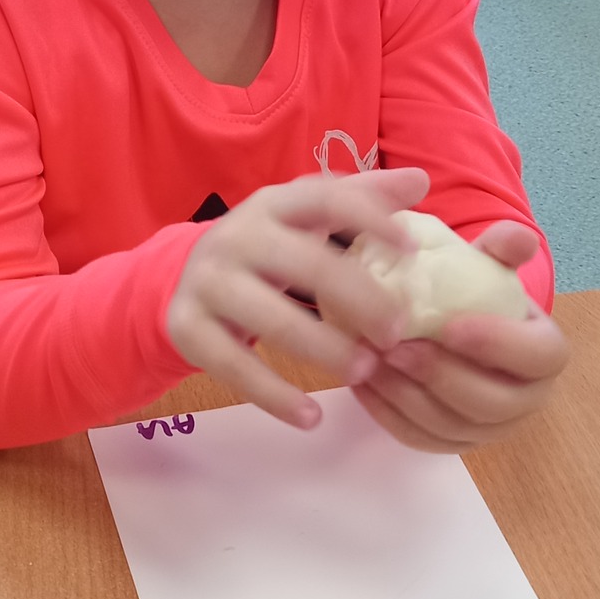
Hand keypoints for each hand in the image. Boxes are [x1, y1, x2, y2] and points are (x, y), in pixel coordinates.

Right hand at [165, 168, 432, 428]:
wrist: (181, 278)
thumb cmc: (266, 249)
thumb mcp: (304, 219)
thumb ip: (360, 200)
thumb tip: (418, 180)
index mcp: (273, 204)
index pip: (325, 199)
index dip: (369, 218)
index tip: (412, 249)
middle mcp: (237, 236)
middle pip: (306, 264)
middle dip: (359, 299)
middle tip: (398, 333)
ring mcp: (208, 283)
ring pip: (272, 320)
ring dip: (324, 350)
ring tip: (366, 372)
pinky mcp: (188, 328)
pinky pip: (235, 367)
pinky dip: (275, 396)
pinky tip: (311, 417)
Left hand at [349, 222, 569, 453]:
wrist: (462, 326)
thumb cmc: (479, 295)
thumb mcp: (491, 264)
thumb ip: (503, 248)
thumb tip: (516, 238)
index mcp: (546, 354)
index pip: (539, 357)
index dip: (498, 345)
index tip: (450, 325)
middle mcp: (526, 400)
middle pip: (491, 403)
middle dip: (440, 377)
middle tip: (397, 348)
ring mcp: (488, 429)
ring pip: (450, 426)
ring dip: (406, 397)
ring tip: (371, 361)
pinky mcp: (451, 443)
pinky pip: (419, 439)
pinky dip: (387, 414)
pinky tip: (361, 382)